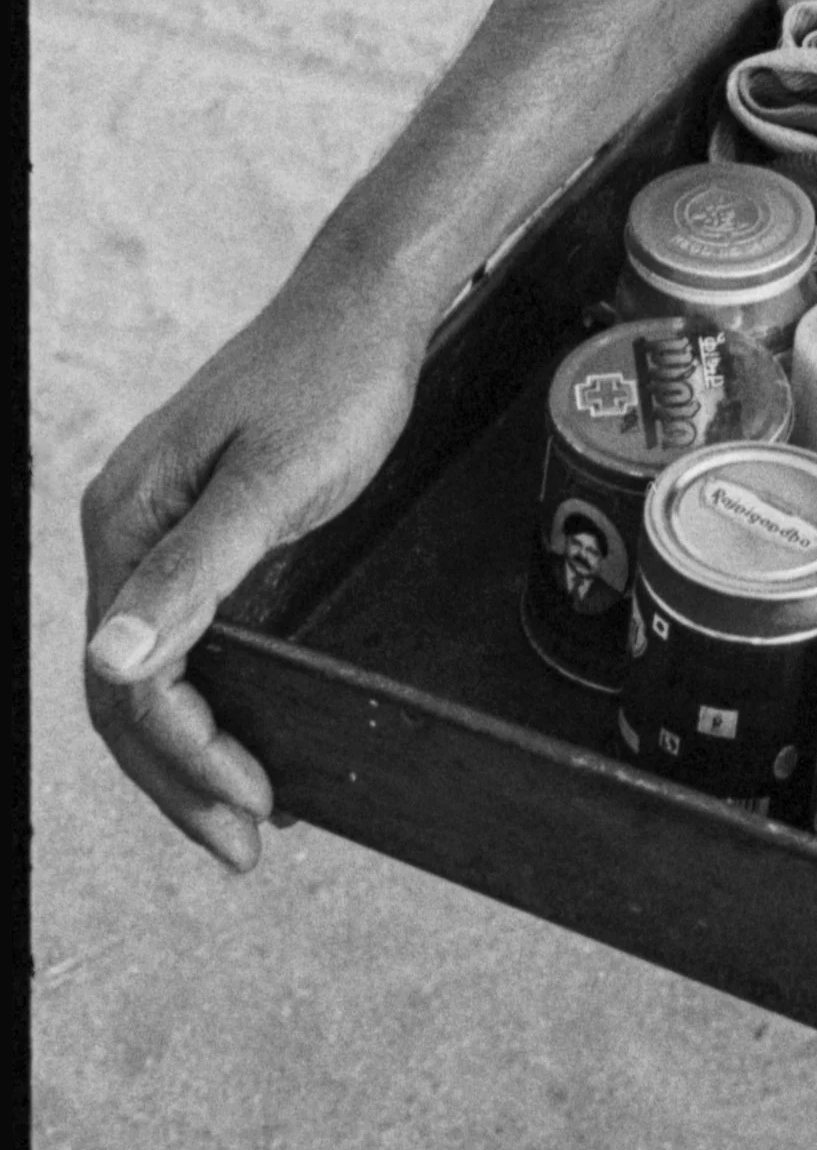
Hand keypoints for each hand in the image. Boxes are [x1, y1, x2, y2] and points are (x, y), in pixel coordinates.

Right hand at [82, 295, 426, 870]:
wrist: (370, 303)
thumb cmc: (334, 380)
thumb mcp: (273, 482)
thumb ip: (196, 572)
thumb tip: (113, 662)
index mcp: (125, 518)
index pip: (128, 679)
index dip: (183, 755)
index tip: (251, 807)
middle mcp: (125, 526)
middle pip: (125, 688)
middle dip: (180, 776)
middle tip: (246, 846)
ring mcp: (158, 526)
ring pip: (150, 669)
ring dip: (190, 749)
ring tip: (247, 817)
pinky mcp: (200, 524)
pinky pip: (182, 634)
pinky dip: (207, 697)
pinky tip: (247, 734)